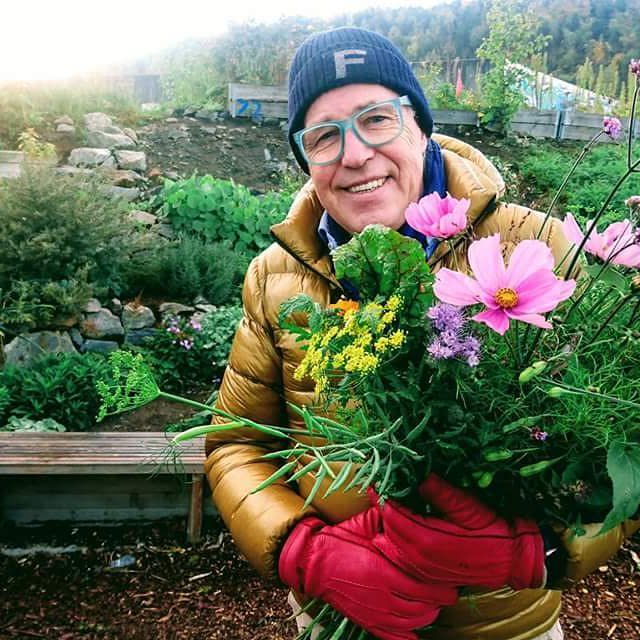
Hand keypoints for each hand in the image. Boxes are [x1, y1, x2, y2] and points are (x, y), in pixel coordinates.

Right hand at [278, 508, 457, 639]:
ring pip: (415, 623)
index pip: (426, 587)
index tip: (449, 577)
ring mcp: (376, 613)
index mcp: (384, 571)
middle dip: (439, 599)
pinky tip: (416, 625)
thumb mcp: (367, 522)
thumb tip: (411, 503)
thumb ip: (391, 517)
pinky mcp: (369, 623)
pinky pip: (398, 639)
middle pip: (426, 607)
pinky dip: (411, 635)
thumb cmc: (340, 540)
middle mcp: (383, 596)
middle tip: (445, 589)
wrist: (313, 561)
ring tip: (432, 602)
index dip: (442, 585)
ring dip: (428, 614)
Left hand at [372, 474, 544, 590]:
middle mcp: (421, 557)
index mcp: (429, 539)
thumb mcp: (471, 508)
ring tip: (391, 501)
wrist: (512, 561)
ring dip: (390, 522)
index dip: (383, 496)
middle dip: (385, 506)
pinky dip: (398, 537)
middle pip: (389, 527)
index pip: (393, 514)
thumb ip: (443, 494)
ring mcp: (423, 568)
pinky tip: (404, 523)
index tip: (377, 480)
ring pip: (393, 541)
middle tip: (382, 487)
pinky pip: (403, 554)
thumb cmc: (494, 532)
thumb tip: (421, 477)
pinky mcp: (428, 573)